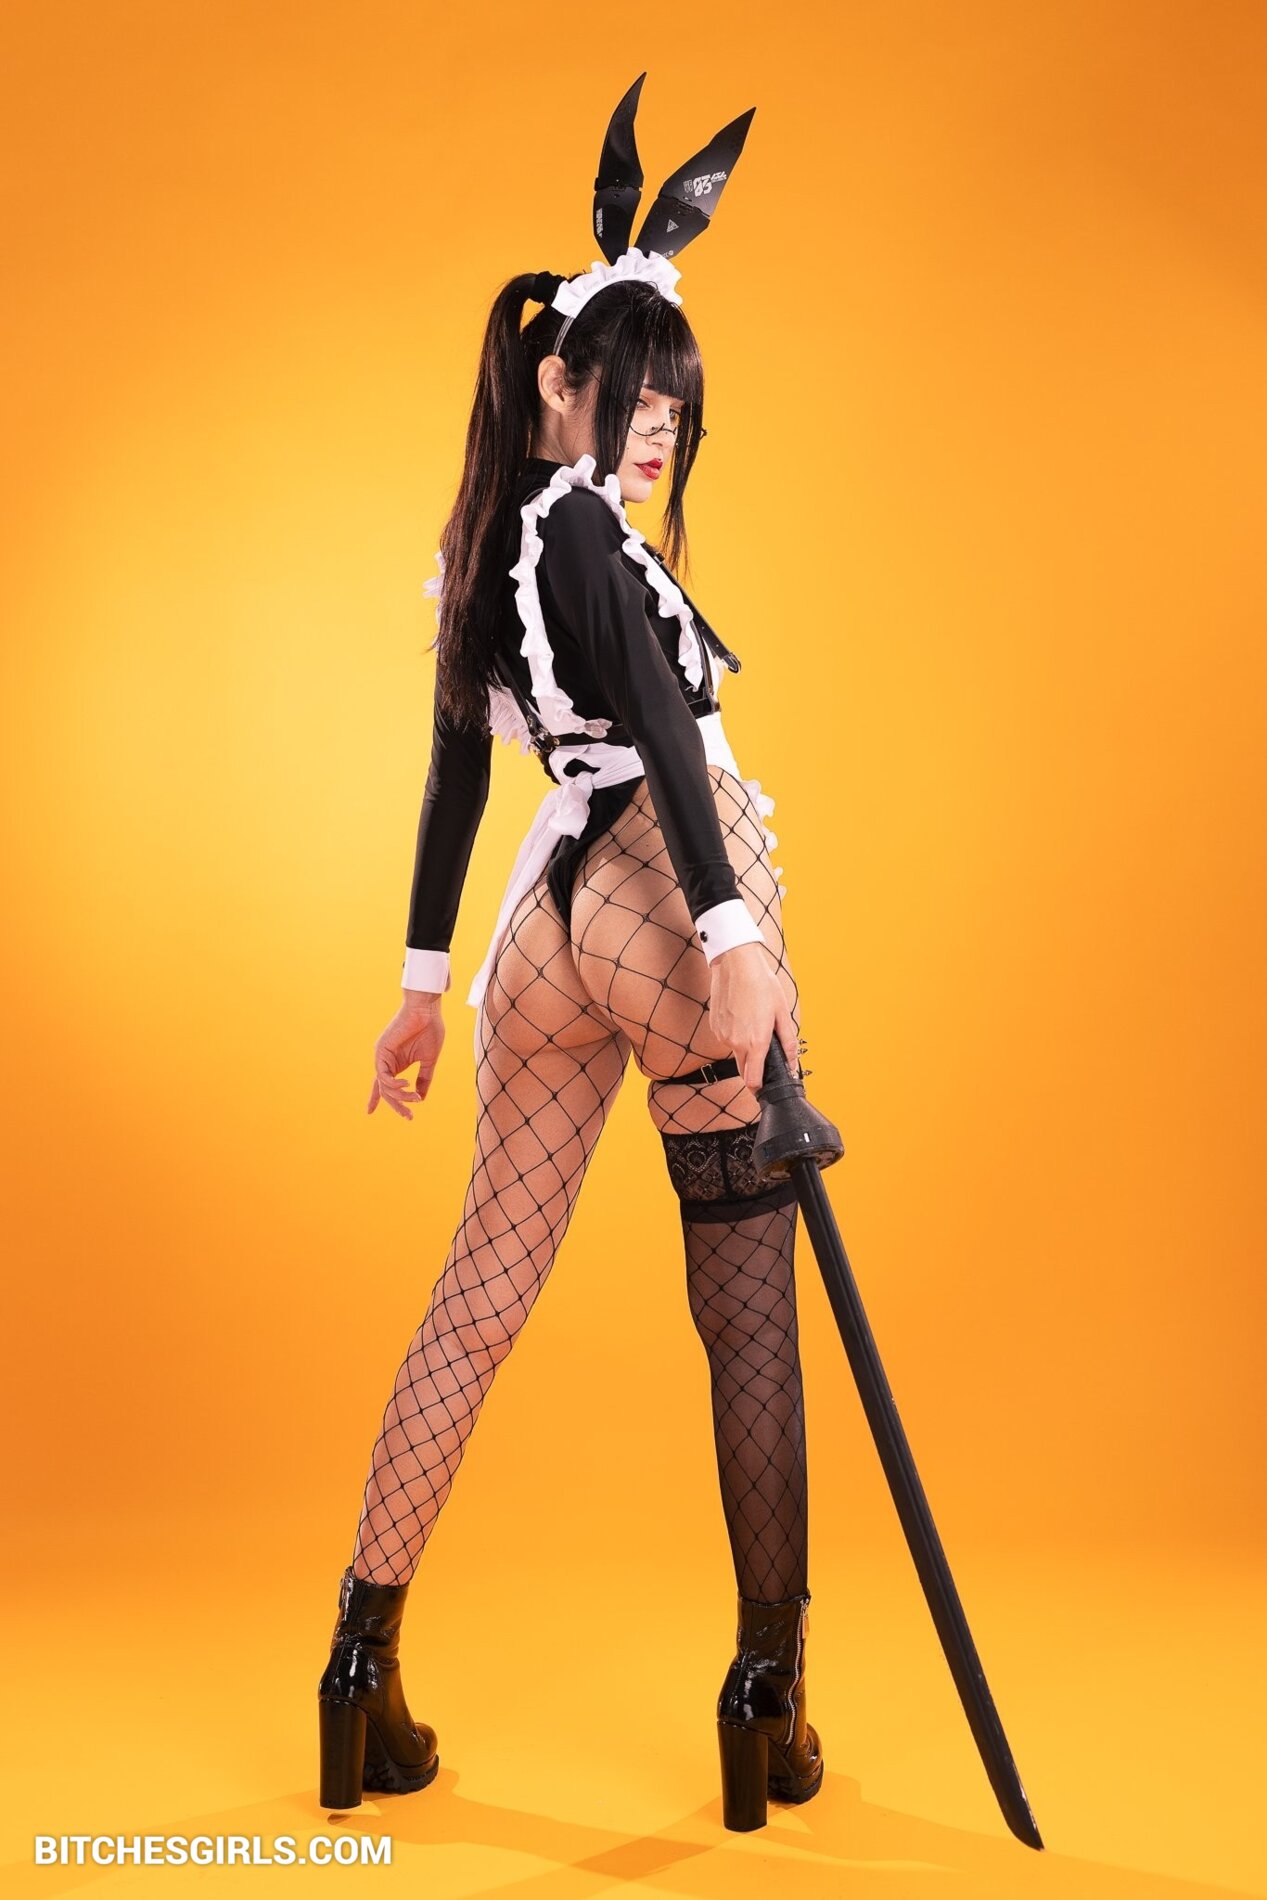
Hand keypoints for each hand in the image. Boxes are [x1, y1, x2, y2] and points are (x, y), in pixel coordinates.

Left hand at [367, 994, 445, 1119]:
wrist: (427, 1010)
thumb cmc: (430, 1030)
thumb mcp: (429, 1061)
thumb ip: (424, 1079)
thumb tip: (420, 1098)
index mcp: (396, 1063)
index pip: (383, 1084)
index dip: (375, 1099)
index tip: (368, 1112)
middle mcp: (386, 1061)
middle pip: (385, 1091)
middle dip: (397, 1106)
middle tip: (409, 1117)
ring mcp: (382, 1056)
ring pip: (385, 1086)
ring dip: (400, 1097)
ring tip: (413, 1098)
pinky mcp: (381, 1051)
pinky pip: (383, 1076)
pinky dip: (394, 1085)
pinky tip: (406, 1086)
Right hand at [707, 942, 799, 1092]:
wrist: (736, 964)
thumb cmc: (761, 984)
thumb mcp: (782, 1013)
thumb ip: (788, 1042)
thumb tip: (792, 1064)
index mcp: (755, 1042)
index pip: (753, 1080)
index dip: (759, 1087)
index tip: (764, 1087)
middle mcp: (736, 1043)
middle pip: (743, 1070)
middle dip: (753, 1069)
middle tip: (764, 1054)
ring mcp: (722, 1035)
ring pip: (735, 1052)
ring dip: (744, 1046)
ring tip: (753, 1022)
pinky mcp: (715, 1027)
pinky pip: (726, 1039)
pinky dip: (734, 1034)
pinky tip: (741, 1016)